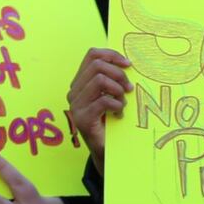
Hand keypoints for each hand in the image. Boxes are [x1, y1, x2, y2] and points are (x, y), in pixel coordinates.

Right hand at [67, 47, 131, 170]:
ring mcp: (75, 105)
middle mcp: (74, 91)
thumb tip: (127, 62)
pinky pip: (103, 101)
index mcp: (80, 81)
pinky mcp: (81, 118)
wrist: (104, 148)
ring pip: (100, 81)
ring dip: (118, 91)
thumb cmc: (110, 119)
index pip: (92, 55)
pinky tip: (118, 115)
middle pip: (97, 66)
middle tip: (129, 89)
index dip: (112, 55)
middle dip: (119, 74)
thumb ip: (113, 78)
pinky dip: (117, 106)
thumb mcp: (112, 94)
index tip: (128, 64)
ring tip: (122, 103)